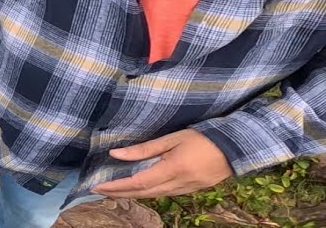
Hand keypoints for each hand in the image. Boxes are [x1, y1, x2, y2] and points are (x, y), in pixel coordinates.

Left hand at [93, 130, 233, 198]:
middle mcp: (180, 184)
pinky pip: (166, 194)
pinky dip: (149, 192)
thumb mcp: (172, 138)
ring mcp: (188, 189)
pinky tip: (140, 187)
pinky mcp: (194, 189)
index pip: (138, 182)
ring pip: (155, 196)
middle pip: (144, 193)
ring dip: (133, 195)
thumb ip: (144, 149)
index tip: (97, 187)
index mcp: (173, 169)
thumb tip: (116, 154)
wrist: (237, 147)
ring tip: (115, 190)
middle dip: (120, 193)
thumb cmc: (203, 137)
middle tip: (99, 190)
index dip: (116, 187)